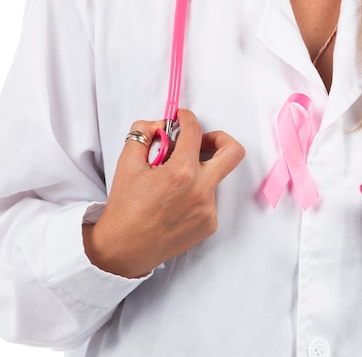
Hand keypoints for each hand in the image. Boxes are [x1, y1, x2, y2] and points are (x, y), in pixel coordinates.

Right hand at [83, 109, 244, 277]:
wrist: (124, 248)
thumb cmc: (125, 208)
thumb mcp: (127, 163)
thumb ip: (143, 134)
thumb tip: (160, 125)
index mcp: (181, 172)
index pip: (194, 131)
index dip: (187, 118)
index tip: (182, 118)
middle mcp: (201, 190)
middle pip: (233, 152)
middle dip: (219, 138)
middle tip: (202, 141)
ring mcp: (209, 209)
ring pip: (214, 177)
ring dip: (197, 172)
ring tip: (171, 183)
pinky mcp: (210, 224)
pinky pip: (210, 199)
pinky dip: (195, 193)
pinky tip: (174, 202)